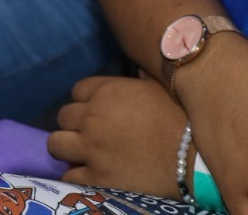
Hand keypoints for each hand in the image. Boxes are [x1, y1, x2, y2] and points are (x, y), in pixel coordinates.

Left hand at [49, 75, 186, 197]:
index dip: (86, 100)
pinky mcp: (94, 177)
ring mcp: (90, 148)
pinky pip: (69, 175)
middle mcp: (91, 117)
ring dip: (67, 147)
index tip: (97, 110)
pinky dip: (77, 174)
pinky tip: (89, 174)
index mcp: (106, 91)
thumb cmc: (180, 118)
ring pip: (55, 144)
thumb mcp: (160, 87)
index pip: (77, 90)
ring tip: (81, 152)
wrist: (192, 158)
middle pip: (63, 116)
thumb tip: (137, 70)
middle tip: (90, 132)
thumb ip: (141, 77)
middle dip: (75, 123)